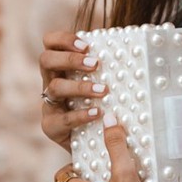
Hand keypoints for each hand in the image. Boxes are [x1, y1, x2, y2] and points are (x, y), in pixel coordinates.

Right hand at [39, 29, 106, 153]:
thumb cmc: (103, 106)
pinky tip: (97, 113)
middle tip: (95, 64)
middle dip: (70, 59)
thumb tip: (135, 49)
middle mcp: (50, 82)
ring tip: (103, 90)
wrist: (95, 142)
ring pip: (55, 88)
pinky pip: (63, 119)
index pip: (50, 43)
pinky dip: (81, 114)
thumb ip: (108, 68)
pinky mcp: (51, 126)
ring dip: (80, 86)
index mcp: (60, 67)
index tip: (86, 44)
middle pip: (46, 60)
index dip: (63, 39)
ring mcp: (49, 105)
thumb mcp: (102, 83)